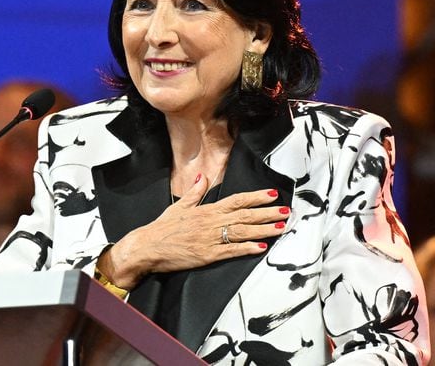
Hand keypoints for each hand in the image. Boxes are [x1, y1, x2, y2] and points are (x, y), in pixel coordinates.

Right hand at [97, 174, 288, 288]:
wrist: (148, 247)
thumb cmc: (163, 228)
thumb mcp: (179, 206)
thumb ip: (194, 193)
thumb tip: (202, 178)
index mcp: (206, 210)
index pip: (236, 200)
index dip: (256, 197)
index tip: (272, 194)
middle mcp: (211, 222)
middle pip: (245, 215)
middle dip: (267, 213)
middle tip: (286, 211)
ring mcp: (210, 239)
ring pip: (242, 232)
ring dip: (263, 230)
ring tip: (280, 228)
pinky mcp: (208, 255)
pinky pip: (231, 251)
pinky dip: (247, 249)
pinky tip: (260, 248)